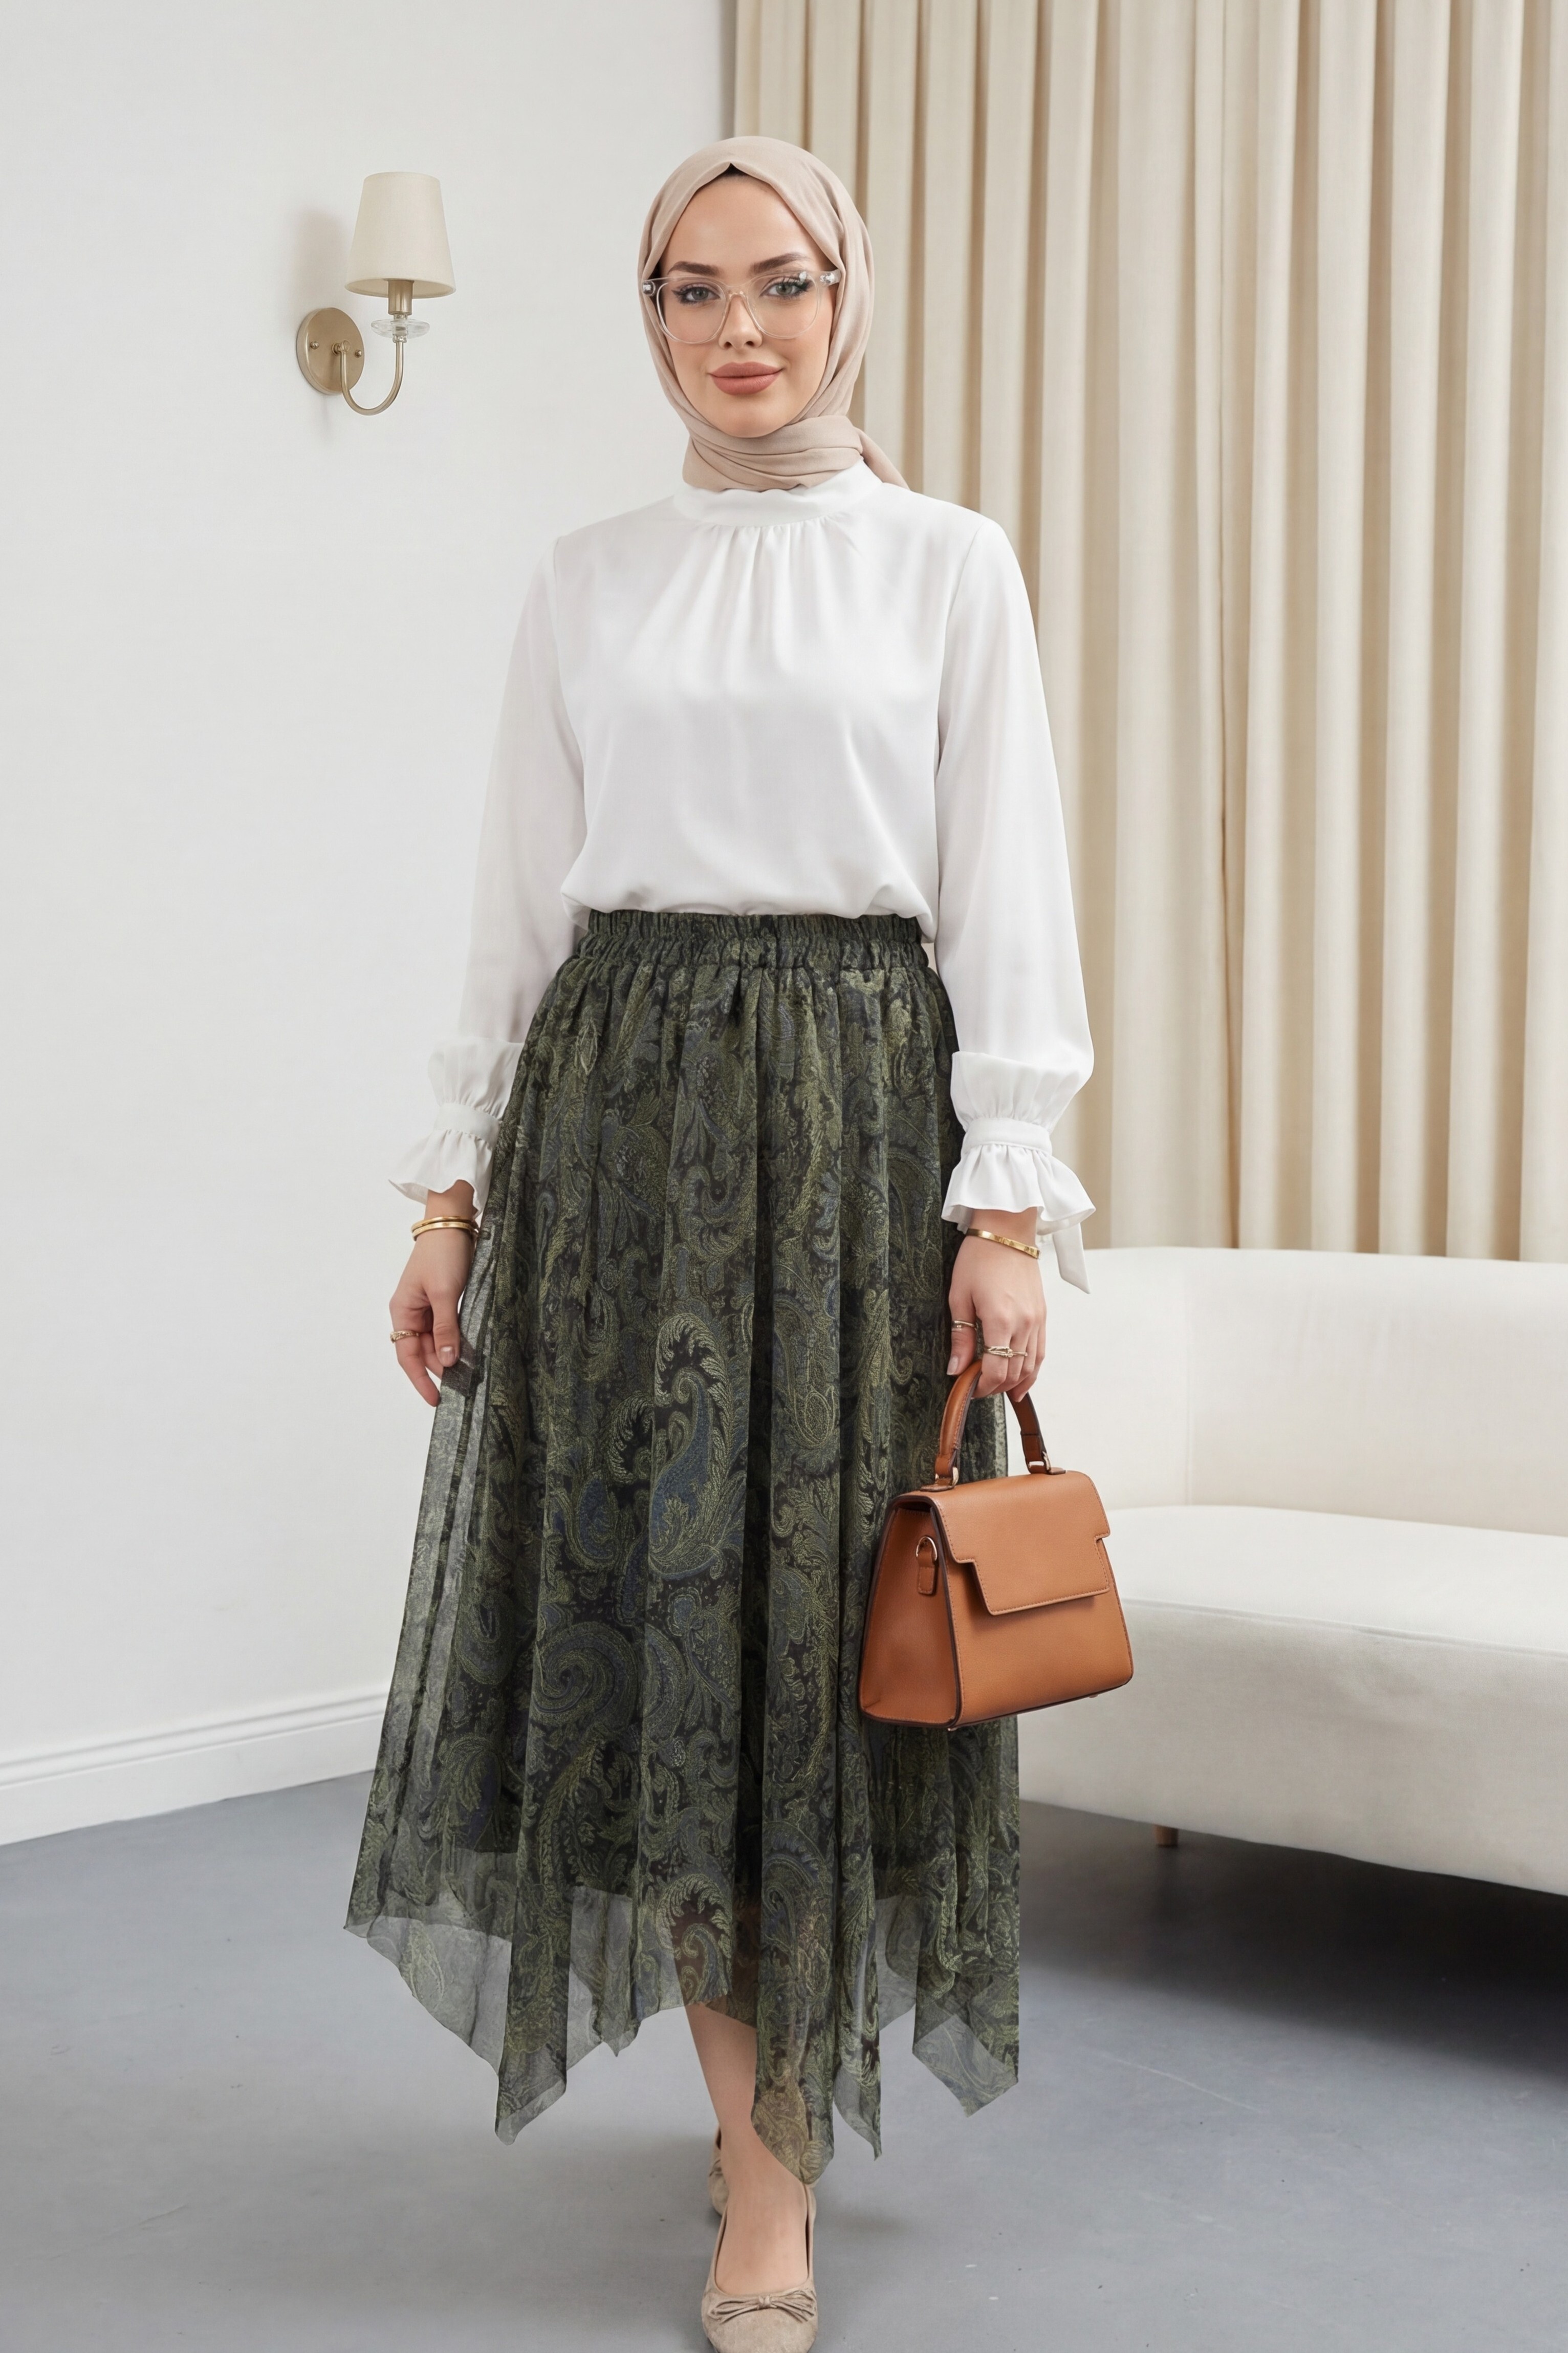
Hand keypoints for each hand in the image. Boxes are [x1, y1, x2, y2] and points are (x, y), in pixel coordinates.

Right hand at [389, 1185, 475, 1406]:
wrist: (452, 1222)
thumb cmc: (443, 1254)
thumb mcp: (445, 1294)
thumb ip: (446, 1329)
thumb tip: (446, 1362)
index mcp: (402, 1311)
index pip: (407, 1356)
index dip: (420, 1380)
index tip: (436, 1400)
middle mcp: (410, 1311)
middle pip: (422, 1351)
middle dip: (438, 1370)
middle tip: (462, 1388)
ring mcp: (425, 1306)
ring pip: (434, 1341)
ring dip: (447, 1356)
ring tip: (467, 1373)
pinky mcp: (441, 1299)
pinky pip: (445, 1328)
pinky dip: (454, 1340)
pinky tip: (467, 1350)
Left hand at [947, 1208, 1044, 1402]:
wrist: (1007, 1231)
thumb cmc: (979, 1258)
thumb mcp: (959, 1297)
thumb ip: (960, 1337)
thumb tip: (956, 1369)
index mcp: (1000, 1320)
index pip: (995, 1370)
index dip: (982, 1387)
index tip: (969, 1389)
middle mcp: (1024, 1324)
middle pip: (1014, 1372)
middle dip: (995, 1386)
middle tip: (977, 1388)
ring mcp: (1037, 1320)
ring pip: (1031, 1366)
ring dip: (1015, 1382)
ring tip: (998, 1389)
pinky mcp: (1043, 1315)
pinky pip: (1041, 1351)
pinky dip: (1032, 1369)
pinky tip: (1022, 1380)